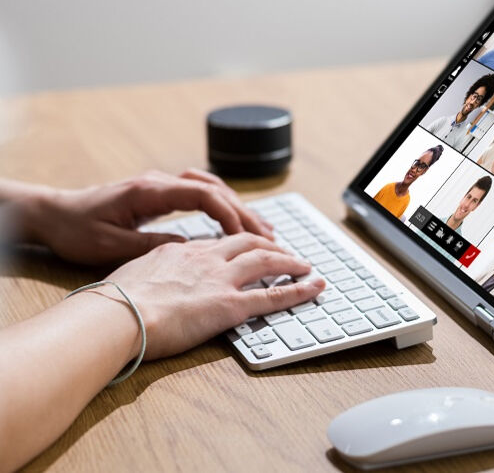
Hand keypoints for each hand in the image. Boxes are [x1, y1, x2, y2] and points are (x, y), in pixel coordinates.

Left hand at [26, 169, 272, 264]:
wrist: (53, 214)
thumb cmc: (77, 230)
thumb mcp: (113, 246)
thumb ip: (155, 247)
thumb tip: (193, 250)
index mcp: (150, 191)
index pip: (203, 195)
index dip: (230, 214)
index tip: (248, 237)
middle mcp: (159, 182)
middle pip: (215, 190)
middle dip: (245, 212)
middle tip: (271, 236)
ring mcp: (161, 185)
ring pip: (212, 189)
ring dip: (239, 208)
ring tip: (264, 229)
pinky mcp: (159, 194)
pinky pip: (201, 194)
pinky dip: (223, 206)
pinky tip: (235, 221)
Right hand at [106, 232, 325, 359]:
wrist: (116, 315)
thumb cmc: (113, 302)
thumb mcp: (130, 274)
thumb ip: (149, 270)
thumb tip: (150, 275)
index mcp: (180, 251)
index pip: (216, 243)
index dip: (236, 244)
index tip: (245, 247)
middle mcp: (205, 259)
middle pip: (247, 242)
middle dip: (268, 245)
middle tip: (283, 250)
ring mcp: (221, 280)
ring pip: (266, 261)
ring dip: (289, 260)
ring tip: (305, 265)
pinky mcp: (231, 305)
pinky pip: (274, 296)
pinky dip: (299, 290)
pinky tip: (315, 287)